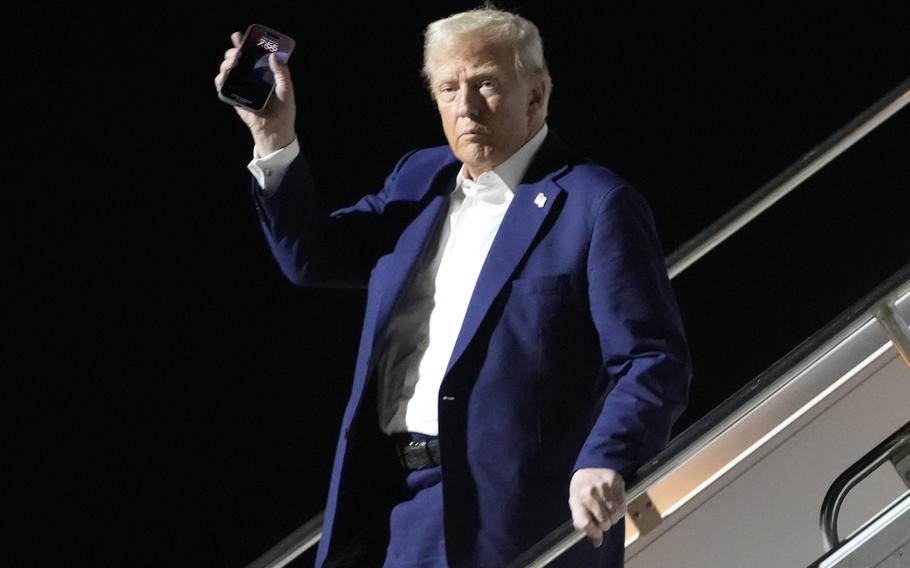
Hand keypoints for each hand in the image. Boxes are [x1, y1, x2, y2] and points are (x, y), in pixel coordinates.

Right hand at [214, 31, 296, 154]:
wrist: (276, 130)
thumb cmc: (283, 110)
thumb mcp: (286, 89)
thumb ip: (282, 73)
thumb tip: (274, 56)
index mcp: (262, 72)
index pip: (251, 54)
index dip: (243, 43)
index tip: (239, 35)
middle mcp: (249, 77)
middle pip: (236, 59)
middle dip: (234, 51)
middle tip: (238, 52)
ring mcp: (240, 86)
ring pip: (227, 70)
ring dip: (226, 63)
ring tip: (234, 61)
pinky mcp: (233, 98)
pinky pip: (222, 86)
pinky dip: (220, 79)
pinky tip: (224, 75)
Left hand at [568, 467, 625, 546]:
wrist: (587, 470)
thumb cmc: (581, 493)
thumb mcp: (578, 509)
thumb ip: (585, 526)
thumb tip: (598, 543)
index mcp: (577, 501)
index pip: (585, 523)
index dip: (593, 532)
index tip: (597, 533)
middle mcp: (589, 492)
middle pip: (604, 522)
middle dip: (605, 525)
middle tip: (603, 518)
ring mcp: (603, 486)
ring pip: (616, 515)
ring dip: (614, 517)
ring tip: (609, 511)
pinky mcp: (615, 480)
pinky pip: (623, 506)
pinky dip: (620, 509)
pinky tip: (615, 503)